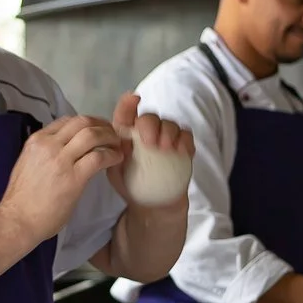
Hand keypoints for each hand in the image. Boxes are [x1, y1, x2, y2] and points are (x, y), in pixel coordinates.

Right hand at [2, 115, 125, 241]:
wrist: (17, 220)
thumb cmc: (22, 199)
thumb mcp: (28, 164)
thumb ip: (44, 153)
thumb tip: (62, 150)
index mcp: (37, 141)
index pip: (66, 121)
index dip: (86, 122)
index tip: (96, 129)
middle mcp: (49, 144)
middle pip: (82, 122)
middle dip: (101, 125)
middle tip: (112, 134)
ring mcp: (61, 159)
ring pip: (92, 135)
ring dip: (110, 137)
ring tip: (118, 145)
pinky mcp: (74, 177)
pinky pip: (99, 157)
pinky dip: (112, 155)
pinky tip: (116, 159)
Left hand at [107, 92, 194, 207]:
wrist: (149, 204)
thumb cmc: (129, 184)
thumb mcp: (115, 171)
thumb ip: (116, 155)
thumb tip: (123, 142)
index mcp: (126, 133)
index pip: (126, 113)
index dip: (128, 103)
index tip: (134, 99)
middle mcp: (146, 131)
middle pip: (150, 117)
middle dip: (151, 125)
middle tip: (150, 142)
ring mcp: (166, 138)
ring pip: (170, 124)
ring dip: (168, 133)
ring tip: (165, 148)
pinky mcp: (181, 147)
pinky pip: (186, 136)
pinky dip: (184, 141)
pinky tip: (181, 151)